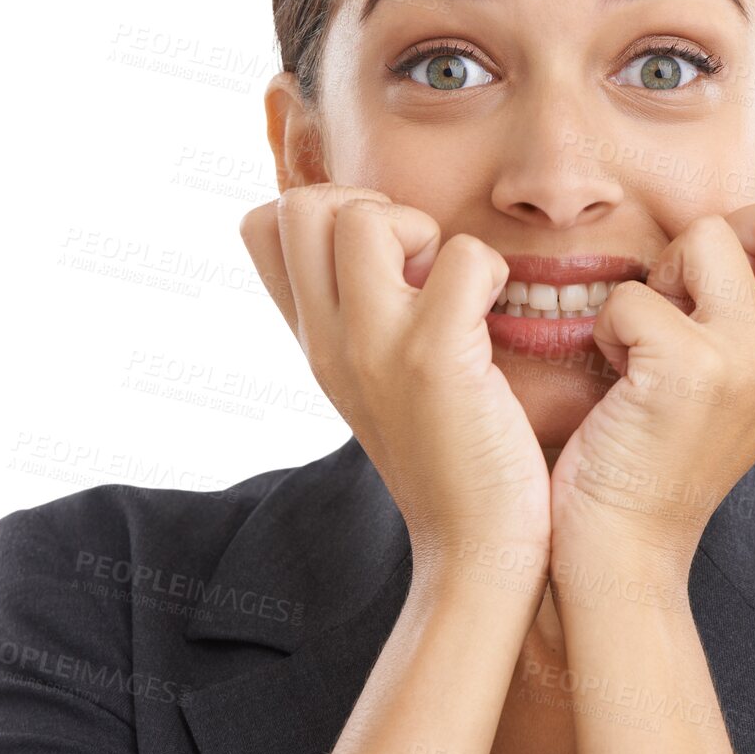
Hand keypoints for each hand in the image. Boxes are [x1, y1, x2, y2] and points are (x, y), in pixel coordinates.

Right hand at [239, 186, 550, 588]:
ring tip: (449, 293)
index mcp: (311, 341)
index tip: (380, 260)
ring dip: (427, 234)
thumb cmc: (445, 460)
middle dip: (371, 207)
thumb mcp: (370, 381)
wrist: (473, 549)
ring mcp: (374, 347)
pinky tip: (493, 318)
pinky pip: (461, 256)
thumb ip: (353, 317)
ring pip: (365, 217)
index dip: (326, 211)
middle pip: (303, 204)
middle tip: (416, 268)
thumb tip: (366, 238)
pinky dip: (489, 270)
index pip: (261, 225)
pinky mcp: (435, 359)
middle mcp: (327, 340)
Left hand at [547, 194, 754, 578]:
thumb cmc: (674, 463)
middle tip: (689, 290)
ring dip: (659, 276)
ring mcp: (748, 359)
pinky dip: (609, 326)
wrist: (629, 546)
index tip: (724, 287)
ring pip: (707, 235)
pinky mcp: (686, 368)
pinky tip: (617, 375)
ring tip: (648, 336)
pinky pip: (633, 294)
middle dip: (729, 230)